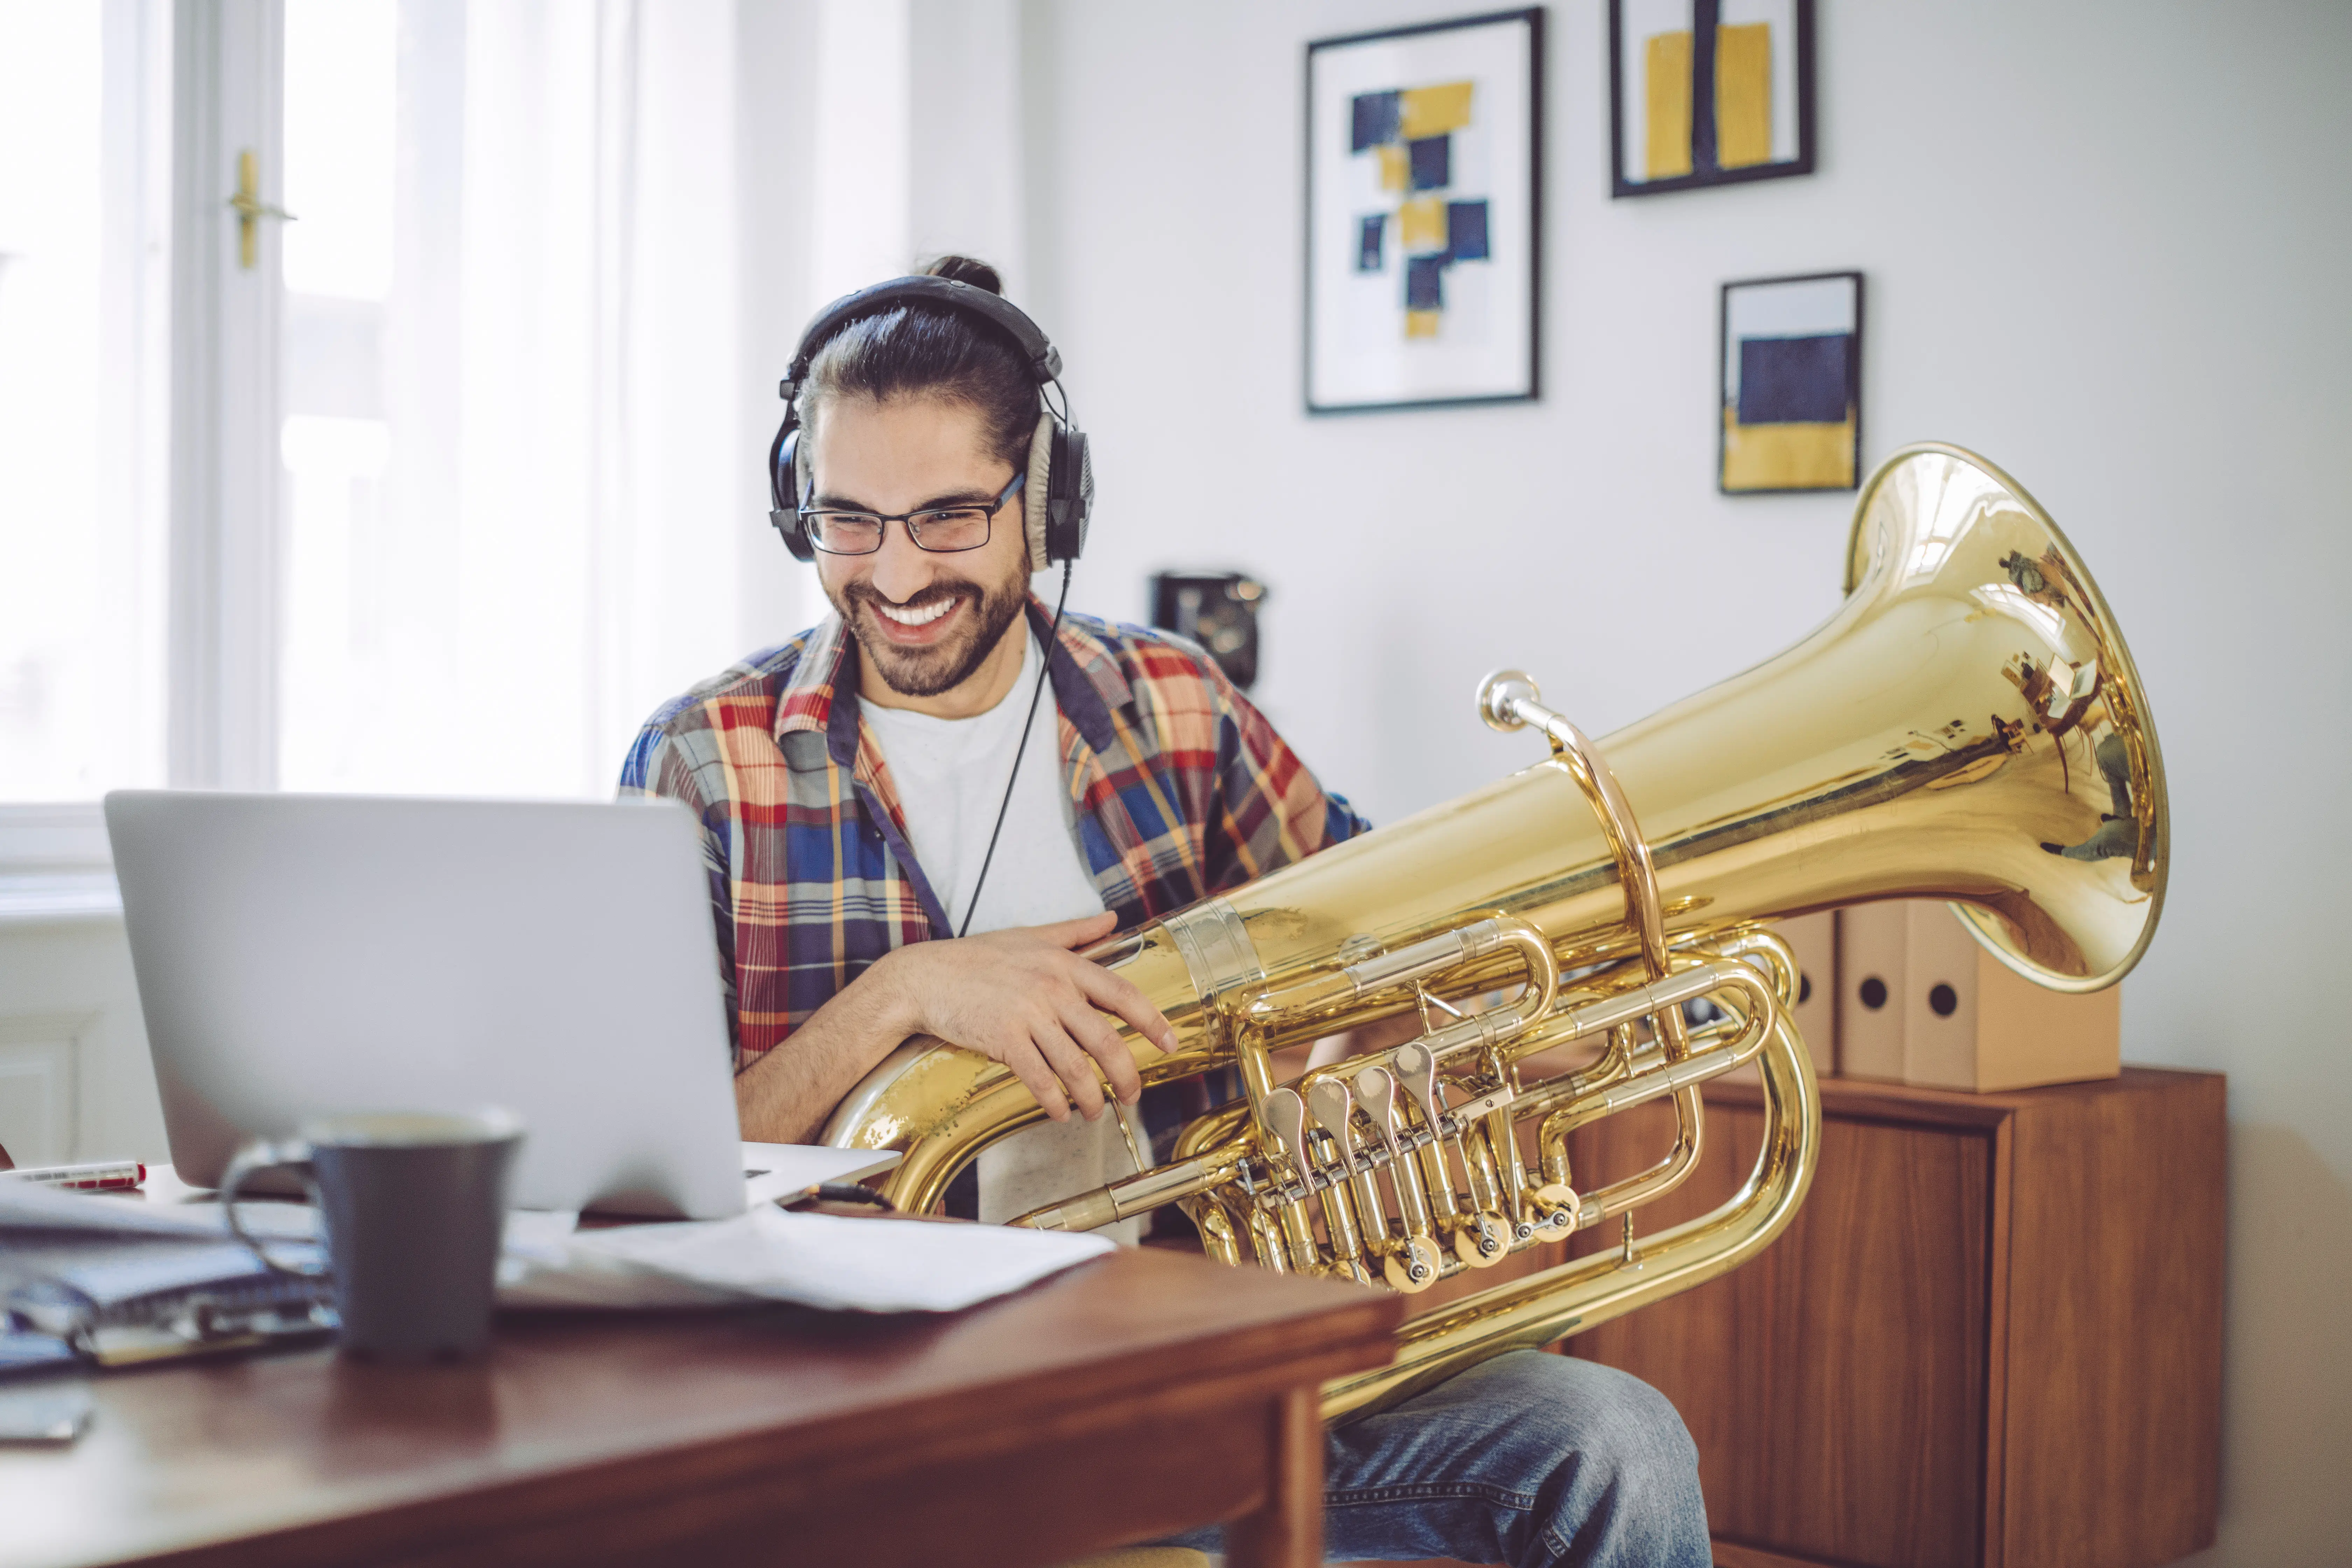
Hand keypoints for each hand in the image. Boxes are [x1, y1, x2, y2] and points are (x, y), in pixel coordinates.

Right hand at [874, 911, 1178, 1121]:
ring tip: (1093, 1112)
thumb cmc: (977, 957)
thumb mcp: (1031, 936)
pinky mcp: (1004, 1040)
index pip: (1123, 994)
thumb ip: (1076, 931)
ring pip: (1076, 1067)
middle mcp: (1053, 989)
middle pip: (1107, 1040)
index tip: (1170, 1044)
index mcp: (1065, 964)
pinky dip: (1054, 1102)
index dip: (1152, 1022)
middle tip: (1132, 1095)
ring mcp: (1028, 1016)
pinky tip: (1059, 1113)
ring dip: (1091, 1097)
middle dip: (1126, 1075)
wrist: (924, 977)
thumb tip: (1112, 919)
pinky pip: (1040, 1080)